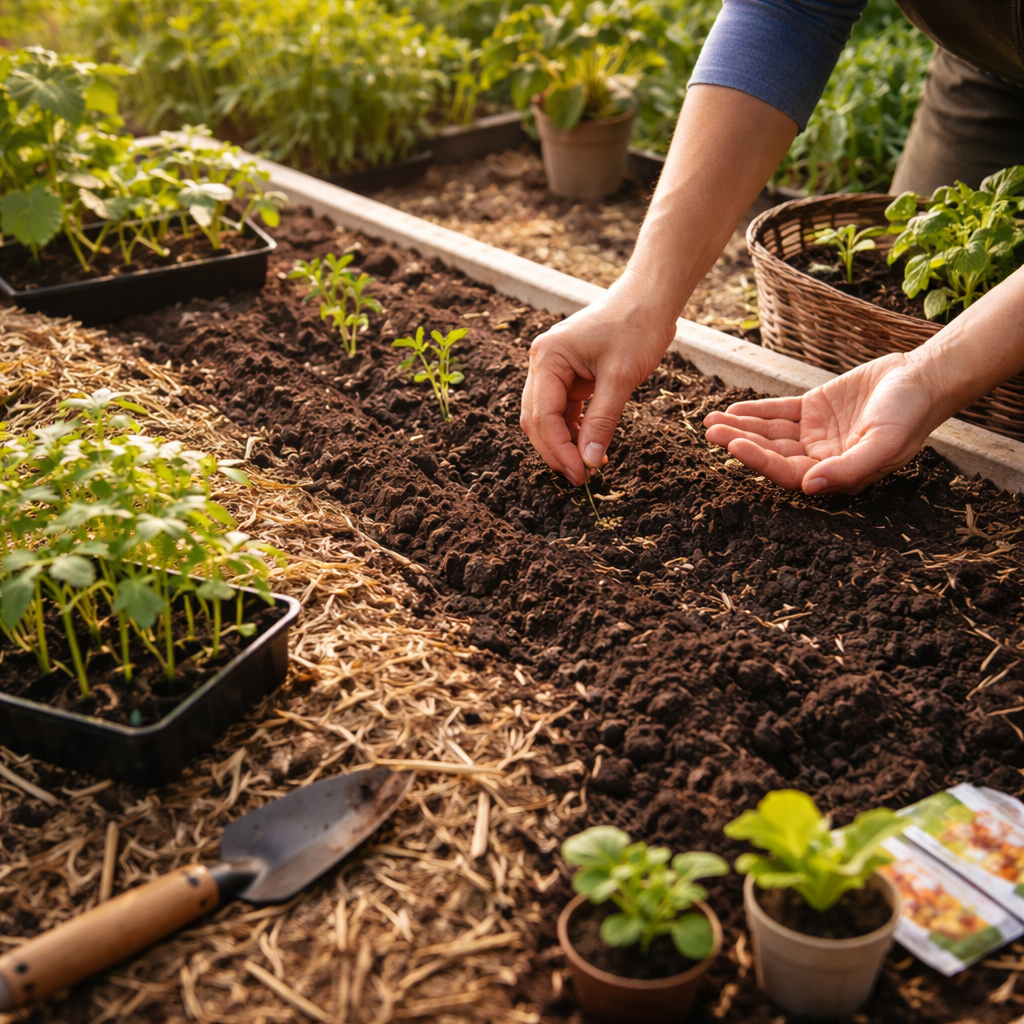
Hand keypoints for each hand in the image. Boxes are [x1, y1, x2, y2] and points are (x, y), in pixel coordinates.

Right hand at [520, 292, 675, 484]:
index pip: (543, 415)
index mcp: (548, 357)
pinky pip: (564, 410)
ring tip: (586, 467)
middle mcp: (542, 362)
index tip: (581, 473)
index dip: (559, 449)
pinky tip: (590, 447)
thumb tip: (591, 462)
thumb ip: (602, 421)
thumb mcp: (620, 378)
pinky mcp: (568, 374)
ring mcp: (553, 369)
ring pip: (547, 418)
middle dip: (556, 451)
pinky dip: (574, 431)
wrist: (649, 299)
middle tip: (580, 478)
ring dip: (564, 443)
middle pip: (537, 419)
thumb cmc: (636, 327)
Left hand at [703, 353, 941, 493]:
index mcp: (835, 473)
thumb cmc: (910, 416)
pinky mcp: (814, 409)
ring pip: (770, 433)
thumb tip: (810, 488)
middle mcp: (820, 457)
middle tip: (711, 432)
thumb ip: (848, 469)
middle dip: (740, 443)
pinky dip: (757, 411)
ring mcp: (815, 433)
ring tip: (711, 420)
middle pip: (772, 454)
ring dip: (741, 428)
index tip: (734, 447)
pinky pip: (779, 413)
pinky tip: (734, 410)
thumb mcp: (883, 445)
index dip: (759, 462)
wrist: (923, 379)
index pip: (788, 473)